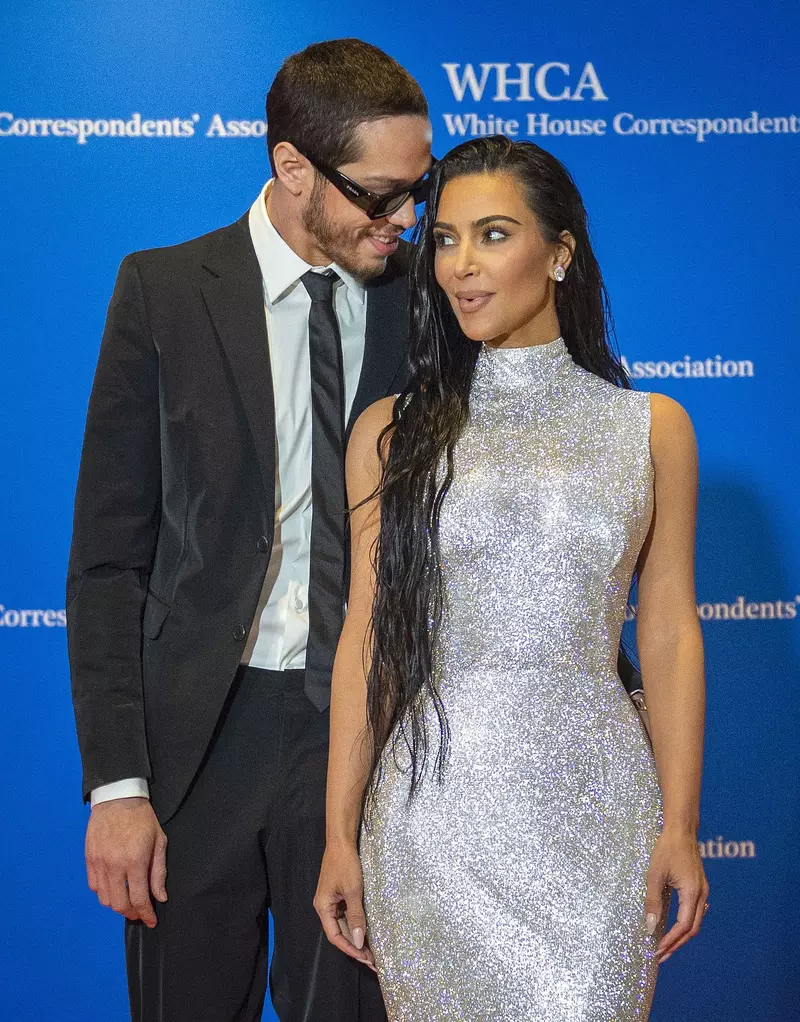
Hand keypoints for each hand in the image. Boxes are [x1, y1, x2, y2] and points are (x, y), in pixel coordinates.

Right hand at [85, 796, 167, 928]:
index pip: (139, 899)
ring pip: (105, 898)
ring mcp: (99, 863)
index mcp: (135, 861)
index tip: (152, 921)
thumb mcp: (159, 841)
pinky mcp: (89, 859)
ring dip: (117, 906)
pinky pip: (94, 886)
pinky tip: (113, 890)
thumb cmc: (143, 819)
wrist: (118, 798)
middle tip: (139, 913)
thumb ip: (159, 872)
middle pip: (119, 904)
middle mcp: (115, 865)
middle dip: (131, 913)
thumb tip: (161, 897)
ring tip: (127, 903)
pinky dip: (104, 894)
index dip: (146, 914)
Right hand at [314, 841, 375, 970]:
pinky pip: (346, 915)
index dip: (349, 949)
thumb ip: (355, 916)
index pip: (335, 936)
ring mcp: (332, 901)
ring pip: (344, 925)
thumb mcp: (353, 891)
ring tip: (372, 950)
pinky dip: (356, 924)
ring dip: (356, 937)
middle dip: (354, 946)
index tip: (365, 958)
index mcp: (323, 907)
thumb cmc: (345, 863)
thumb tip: (358, 941)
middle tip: (372, 960)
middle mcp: (325, 906)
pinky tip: (367, 931)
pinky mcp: (339, 895)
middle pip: (339, 932)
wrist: (342, 841)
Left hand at [644, 827, 708, 962]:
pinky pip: (696, 912)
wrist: (681, 830)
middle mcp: (702, 895)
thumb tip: (650, 927)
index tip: (657, 950)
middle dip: (676, 944)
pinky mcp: (700, 887)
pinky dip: (686, 924)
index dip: (671, 941)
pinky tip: (675, 928)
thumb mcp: (655, 875)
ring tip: (666, 946)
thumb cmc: (666, 849)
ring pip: (696, 922)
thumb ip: (653, 901)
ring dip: (681, 936)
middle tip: (661, 955)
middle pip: (692, 929)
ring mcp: (703, 891)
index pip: (683, 927)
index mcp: (692, 893)